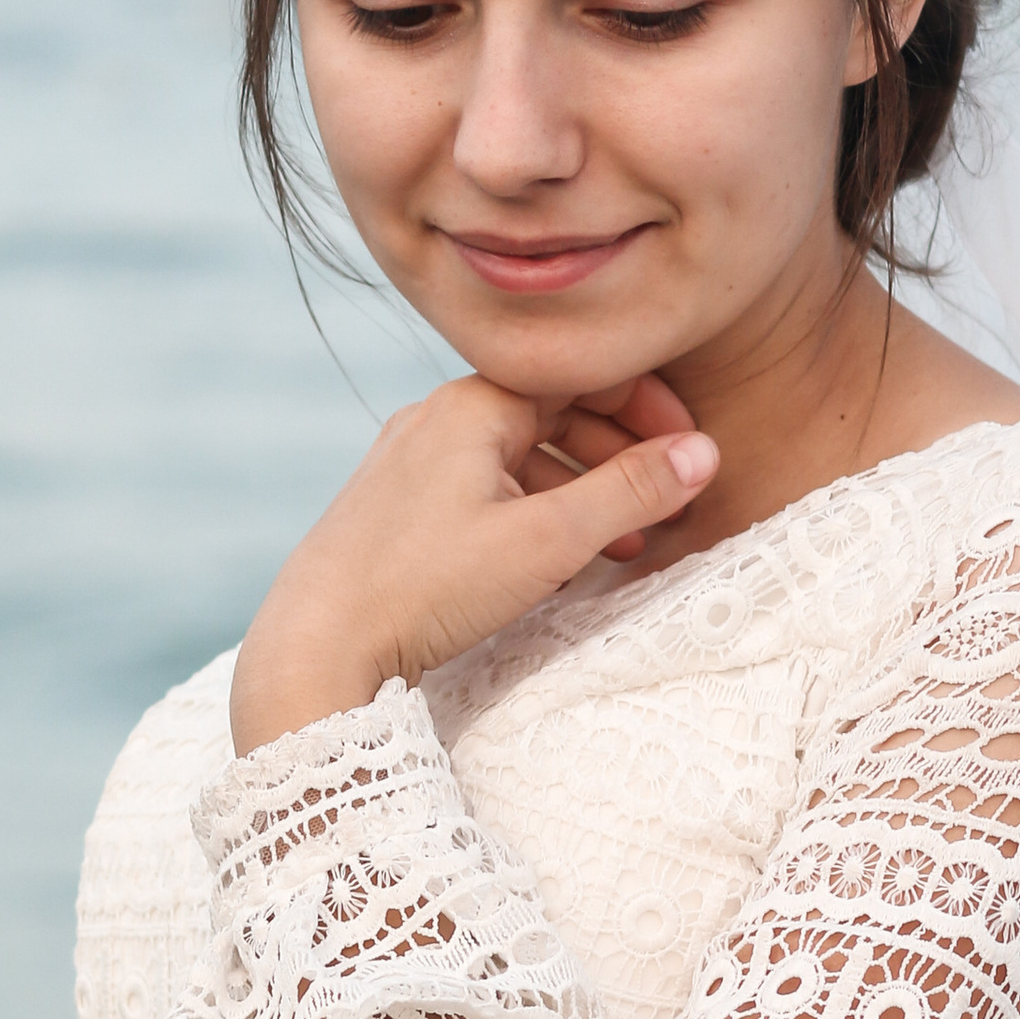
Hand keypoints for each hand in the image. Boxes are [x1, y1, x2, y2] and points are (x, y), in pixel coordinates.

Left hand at [230, 371, 717, 751]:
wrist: (315, 644)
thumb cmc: (426, 587)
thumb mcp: (547, 540)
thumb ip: (630, 493)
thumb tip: (705, 453)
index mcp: (474, 404)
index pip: (583, 375)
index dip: (647, 409)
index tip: (690, 454)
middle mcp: (438, 417)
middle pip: (554, 413)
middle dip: (620, 457)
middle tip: (668, 503)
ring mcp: (412, 461)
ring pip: (520, 456)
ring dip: (580, 492)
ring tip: (625, 546)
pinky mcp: (397, 506)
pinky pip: (485, 489)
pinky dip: (534, 513)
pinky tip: (557, 562)